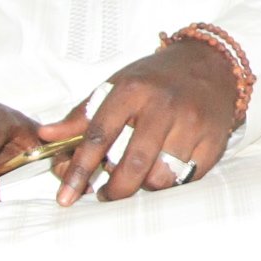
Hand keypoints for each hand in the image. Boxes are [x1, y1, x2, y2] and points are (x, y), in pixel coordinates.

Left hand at [57, 37, 241, 204]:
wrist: (211, 64)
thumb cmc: (156, 79)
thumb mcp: (116, 86)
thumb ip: (81, 115)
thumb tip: (46, 136)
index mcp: (132, 90)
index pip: (98, 136)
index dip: (79, 170)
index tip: (65, 196)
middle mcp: (163, 106)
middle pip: (133, 164)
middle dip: (114, 191)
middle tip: (105, 195)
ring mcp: (192, 124)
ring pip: (160, 177)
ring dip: (143, 187)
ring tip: (137, 179)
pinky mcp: (213, 141)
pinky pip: (186, 179)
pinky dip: (170, 183)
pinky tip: (163, 173)